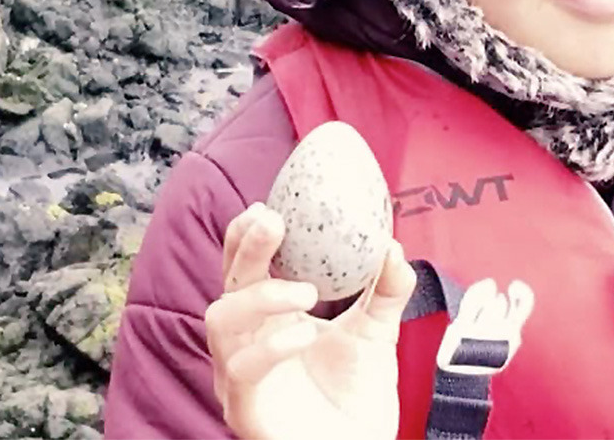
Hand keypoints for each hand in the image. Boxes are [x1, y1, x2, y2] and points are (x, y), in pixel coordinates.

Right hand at [205, 203, 415, 439]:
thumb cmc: (357, 393)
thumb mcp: (377, 330)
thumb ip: (387, 288)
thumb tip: (393, 244)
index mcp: (270, 317)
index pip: (246, 267)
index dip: (246, 235)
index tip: (268, 205)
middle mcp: (246, 341)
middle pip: (227, 283)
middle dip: (244, 248)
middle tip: (272, 222)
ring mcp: (239, 375)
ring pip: (221, 320)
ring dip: (261, 295)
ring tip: (306, 292)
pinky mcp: (244, 407)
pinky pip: (242, 370)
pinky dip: (270, 346)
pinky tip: (301, 335)